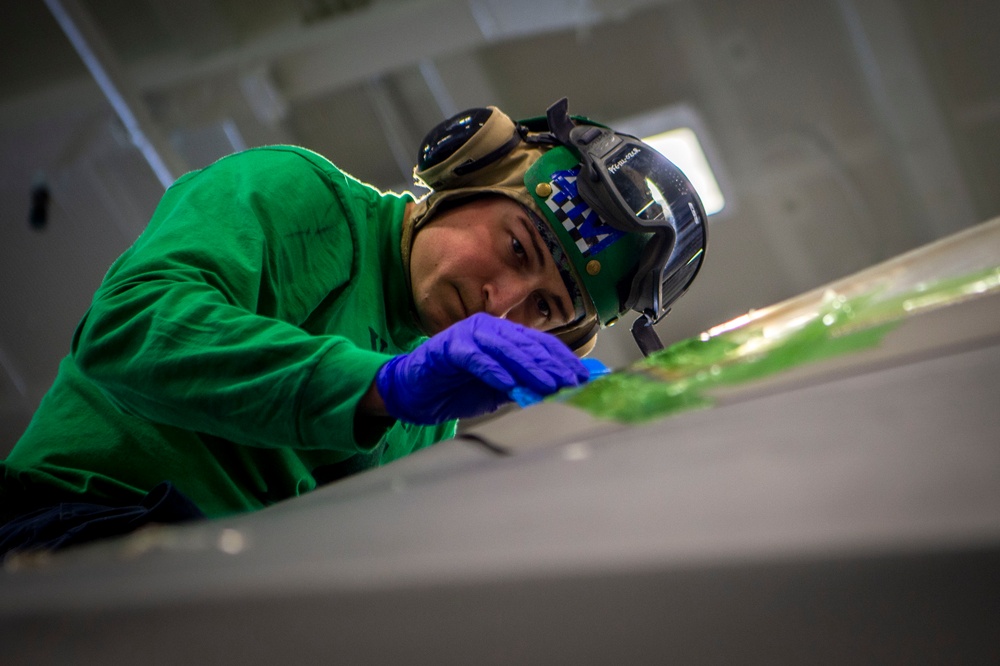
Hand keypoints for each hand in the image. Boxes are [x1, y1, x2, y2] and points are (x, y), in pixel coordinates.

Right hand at [375, 313, 588, 423]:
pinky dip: (494, 371)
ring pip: (506, 349)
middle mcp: (489, 328)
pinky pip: (477, 358)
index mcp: (504, 334)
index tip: (583, 378)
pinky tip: (510, 385)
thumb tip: (561, 388)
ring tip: (549, 385)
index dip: (563, 360)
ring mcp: (468, 334)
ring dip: (529, 369)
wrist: (414, 393)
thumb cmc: (457, 389)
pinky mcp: (449, 347)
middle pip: (527, 344)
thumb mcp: (500, 389)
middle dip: (552, 365)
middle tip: (572, 382)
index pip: (540, 344)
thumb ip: (526, 385)